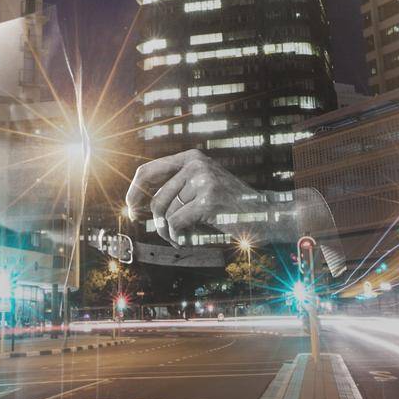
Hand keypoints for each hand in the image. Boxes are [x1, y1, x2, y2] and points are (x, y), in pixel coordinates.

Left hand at [125, 149, 261, 245]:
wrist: (268, 214)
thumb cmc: (231, 206)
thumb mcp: (203, 186)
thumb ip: (177, 188)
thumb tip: (136, 202)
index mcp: (192, 158)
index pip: (148, 170)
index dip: (134, 191)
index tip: (131, 208)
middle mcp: (196, 164)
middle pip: (156, 199)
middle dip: (157, 223)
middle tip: (167, 234)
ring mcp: (203, 180)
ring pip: (166, 213)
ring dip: (169, 232)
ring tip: (182, 237)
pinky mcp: (209, 200)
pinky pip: (177, 223)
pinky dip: (178, 236)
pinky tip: (188, 240)